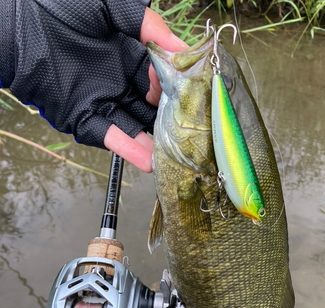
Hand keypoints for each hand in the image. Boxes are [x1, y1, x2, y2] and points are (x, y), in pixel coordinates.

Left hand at [7, 1, 186, 172]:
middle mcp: (119, 83)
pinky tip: (148, 160)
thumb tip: (182, 49)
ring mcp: (103, 102)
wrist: (17, 28)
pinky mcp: (84, 119)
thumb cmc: (57, 9)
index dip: (174, 85)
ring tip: (177, 156)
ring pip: (136, 127)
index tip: (189, 91)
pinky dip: (128, 149)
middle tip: (192, 130)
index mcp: (128, 57)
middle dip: (171, 119)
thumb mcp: (109, 6)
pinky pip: (110, 137)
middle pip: (152, 107)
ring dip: (155, 142)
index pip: (160, 77)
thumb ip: (146, 23)